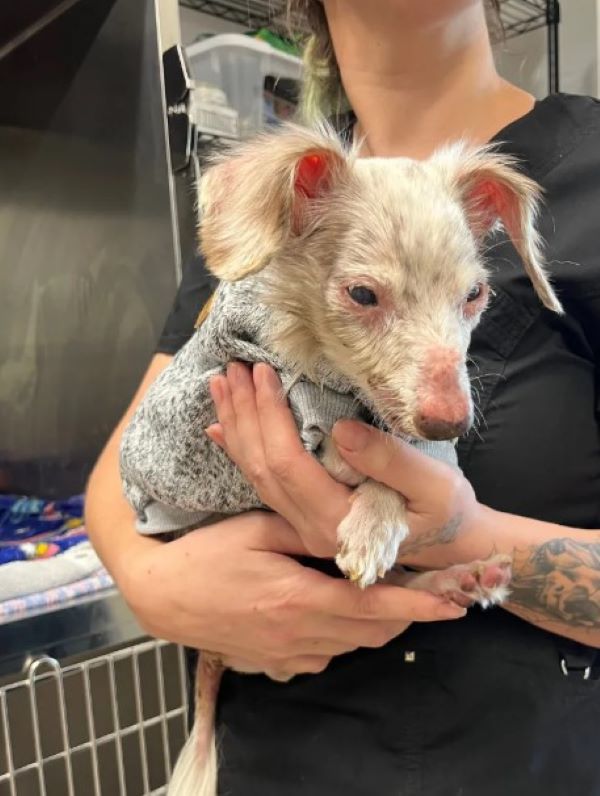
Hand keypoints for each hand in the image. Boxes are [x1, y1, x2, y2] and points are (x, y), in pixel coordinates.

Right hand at [119, 512, 465, 675]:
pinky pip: (326, 655)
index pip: (372, 606)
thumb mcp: (255, 529)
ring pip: (352, 647)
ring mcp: (286, 655)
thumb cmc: (208, 556)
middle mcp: (299, 634)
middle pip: (371, 633)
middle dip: (403, 615)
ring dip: (375, 625)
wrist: (164, 597)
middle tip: (420, 588)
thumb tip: (345, 529)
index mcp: (298, 598)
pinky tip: (335, 609)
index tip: (453, 606)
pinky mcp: (275, 664)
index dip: (416, 607)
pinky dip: (344, 636)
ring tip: (386, 594)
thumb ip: (305, 531)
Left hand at [206, 363, 481, 563]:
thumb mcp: (434, 486)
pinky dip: (240, 450)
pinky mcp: (304, 516)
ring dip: (236, 426)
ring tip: (222, 384)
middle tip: (233, 368)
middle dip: (244, 413)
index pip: (288, 464)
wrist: (447, 541)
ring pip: (255, 474)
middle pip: (262, 467)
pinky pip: (262, 482)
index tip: (263, 372)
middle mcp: (310, 527)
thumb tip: (340, 429)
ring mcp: (303, 525)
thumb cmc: (445, 511)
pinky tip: (221, 427)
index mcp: (338, 521)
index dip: (270, 416)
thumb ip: (389, 461)